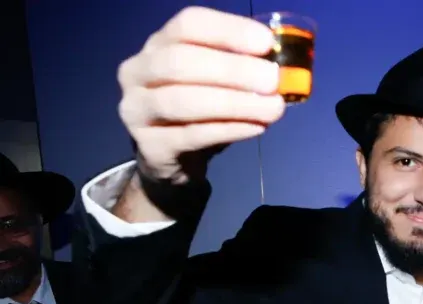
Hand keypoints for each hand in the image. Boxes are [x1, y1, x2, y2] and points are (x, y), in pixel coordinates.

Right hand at [117, 6, 284, 181]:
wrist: (169, 160)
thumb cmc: (198, 113)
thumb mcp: (215, 84)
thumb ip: (241, 70)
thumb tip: (284, 69)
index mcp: (158, 44)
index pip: (189, 24)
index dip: (229, 30)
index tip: (266, 43)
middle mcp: (138, 71)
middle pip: (181, 61)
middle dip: (233, 70)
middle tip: (273, 81)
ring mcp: (137, 109)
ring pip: (184, 101)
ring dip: (235, 103)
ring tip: (272, 109)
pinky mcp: (150, 146)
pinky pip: (191, 136)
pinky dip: (229, 130)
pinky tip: (257, 127)